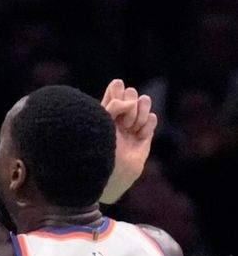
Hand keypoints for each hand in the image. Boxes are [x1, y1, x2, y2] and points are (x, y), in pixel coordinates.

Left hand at [100, 79, 157, 202]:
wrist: (113, 169)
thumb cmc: (102, 145)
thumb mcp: (102, 120)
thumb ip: (115, 104)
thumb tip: (133, 101)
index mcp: (106, 108)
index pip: (116, 87)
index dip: (117, 90)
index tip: (116, 101)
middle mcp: (121, 113)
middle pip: (132, 92)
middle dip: (130, 105)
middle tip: (123, 123)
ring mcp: (134, 121)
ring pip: (145, 100)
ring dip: (139, 113)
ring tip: (131, 128)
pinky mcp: (145, 131)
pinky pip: (153, 117)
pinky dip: (147, 124)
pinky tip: (139, 135)